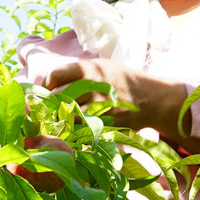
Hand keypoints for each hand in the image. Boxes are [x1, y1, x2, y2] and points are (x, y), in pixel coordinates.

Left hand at [41, 58, 197, 147]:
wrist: (152, 98)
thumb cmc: (125, 82)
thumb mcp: (104, 68)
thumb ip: (81, 74)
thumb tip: (54, 84)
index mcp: (89, 68)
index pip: (54, 75)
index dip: (46, 86)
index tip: (47, 93)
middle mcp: (90, 84)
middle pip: (57, 97)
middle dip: (51, 106)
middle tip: (51, 112)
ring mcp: (97, 104)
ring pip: (67, 115)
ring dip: (62, 121)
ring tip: (63, 122)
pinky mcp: (103, 121)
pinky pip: (81, 128)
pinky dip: (76, 131)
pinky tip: (77, 130)